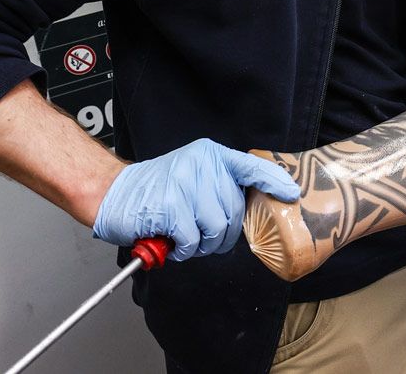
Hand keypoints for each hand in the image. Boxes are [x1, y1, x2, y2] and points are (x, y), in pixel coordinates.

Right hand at [92, 138, 299, 260]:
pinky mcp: (170, 206)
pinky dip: (183, 250)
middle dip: (222, 235)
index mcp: (210, 156)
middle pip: (234, 211)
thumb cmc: (157, 192)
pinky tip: (171, 242)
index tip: (291, 195)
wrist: (114, 193)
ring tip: (184, 239)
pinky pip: (192, 240)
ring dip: (201, 244)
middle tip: (201, 237)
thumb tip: (256, 205)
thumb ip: (220, 185)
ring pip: (216, 228)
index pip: (251, 167)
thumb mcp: (193, 176)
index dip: (274, 182)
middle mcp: (201, 164)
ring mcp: (185, 183)